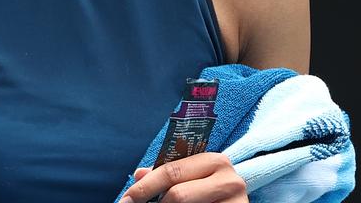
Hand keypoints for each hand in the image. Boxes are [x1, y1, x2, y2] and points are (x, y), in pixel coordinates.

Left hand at [119, 153, 246, 202]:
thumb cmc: (210, 194)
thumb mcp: (192, 180)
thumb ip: (168, 175)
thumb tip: (138, 174)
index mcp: (215, 161)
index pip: (171, 172)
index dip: (144, 187)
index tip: (125, 200)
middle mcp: (229, 180)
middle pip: (177, 195)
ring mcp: (236, 202)